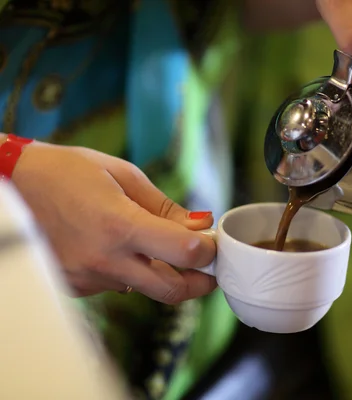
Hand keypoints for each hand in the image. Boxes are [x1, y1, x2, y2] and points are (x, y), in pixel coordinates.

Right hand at [12, 142, 216, 303]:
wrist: (10, 185)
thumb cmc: (67, 171)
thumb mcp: (122, 175)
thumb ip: (165, 207)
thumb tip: (200, 225)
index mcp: (121, 225)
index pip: (184, 252)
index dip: (209, 251)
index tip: (213, 244)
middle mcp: (105, 259)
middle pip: (171, 290)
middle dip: (199, 284)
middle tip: (209, 272)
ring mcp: (87, 277)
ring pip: (142, 288)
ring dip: (159, 272)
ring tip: (157, 246)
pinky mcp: (75, 286)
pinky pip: (116, 285)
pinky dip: (127, 271)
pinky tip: (116, 247)